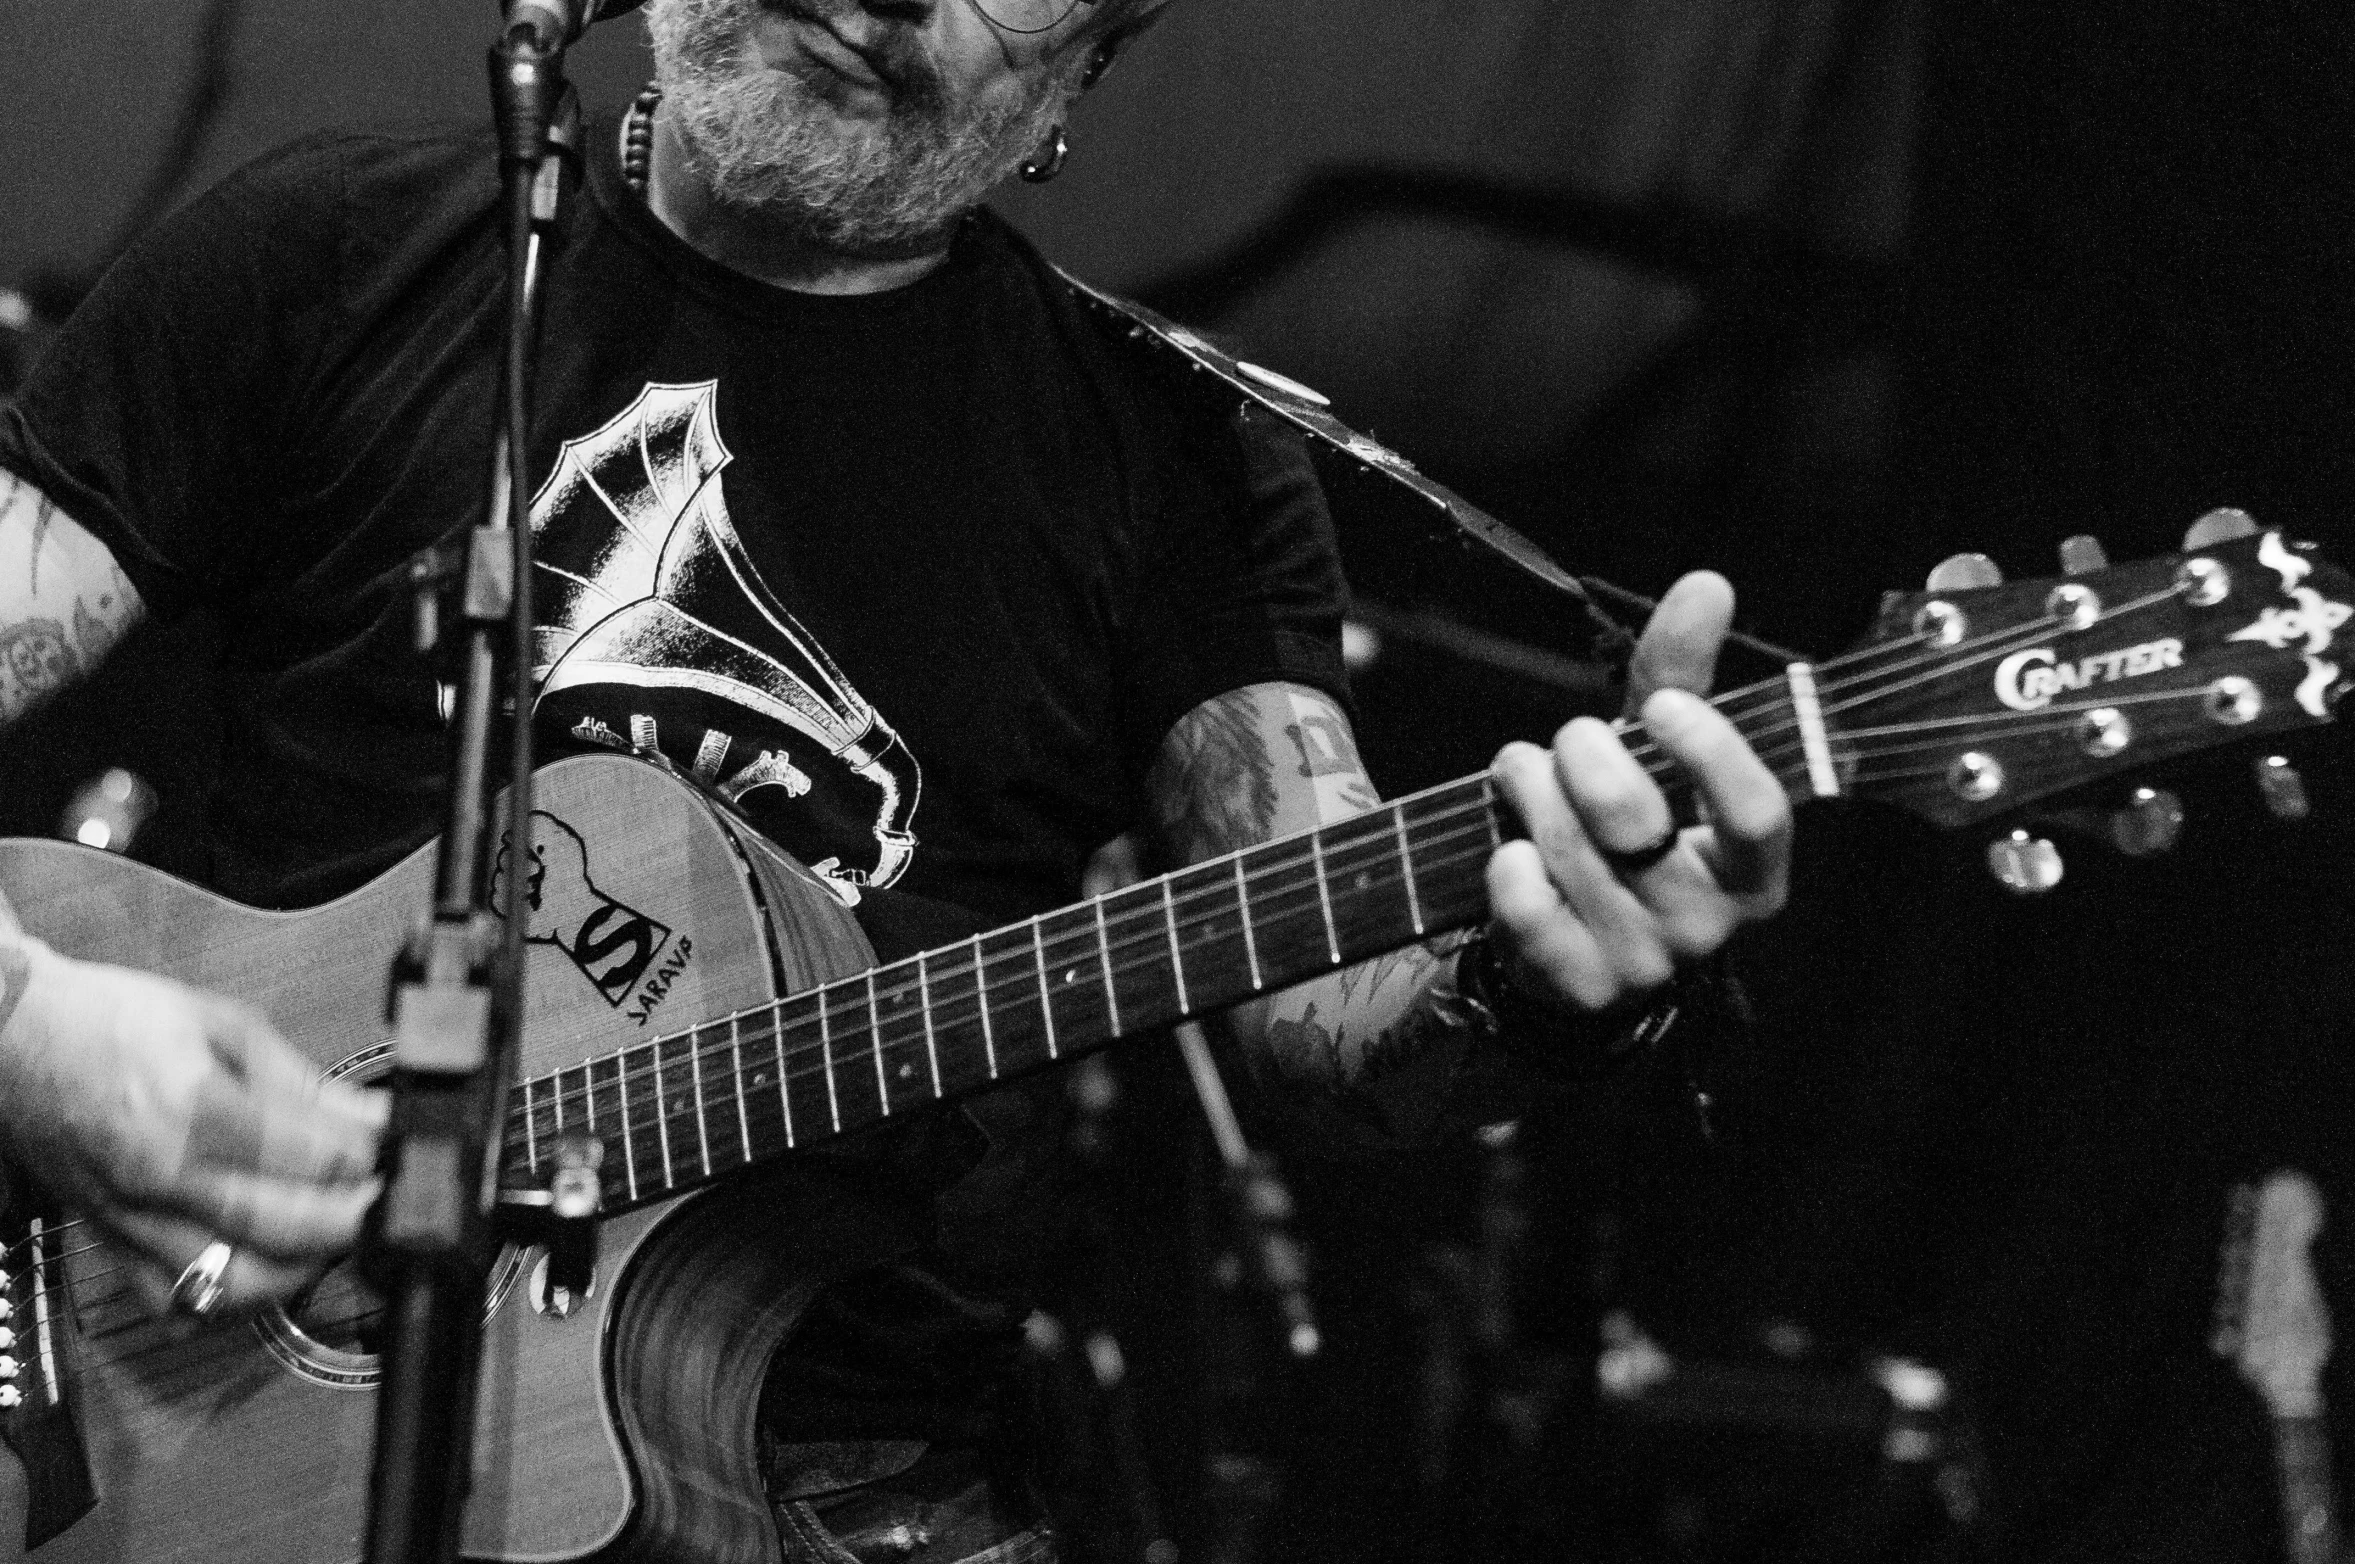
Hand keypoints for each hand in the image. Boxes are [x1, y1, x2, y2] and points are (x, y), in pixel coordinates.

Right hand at [0, 943, 384, 1314]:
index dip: (373, 1160)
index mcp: (193, 1111)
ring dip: (303, 1268)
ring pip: (238, 1284)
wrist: (13, 1040)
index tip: (401, 1153)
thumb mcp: (224, 1026)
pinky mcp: (112, 1244)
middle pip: (288, 1229)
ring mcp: (132, 1220)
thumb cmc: (107, 1022)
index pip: (316, 1160)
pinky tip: (261, 1266)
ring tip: (332, 1232)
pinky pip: (176, 1302)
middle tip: (383, 1199)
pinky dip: (227, 1297)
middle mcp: (160, 1177)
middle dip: (355, 1219)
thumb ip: (303, 1084)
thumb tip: (371, 1117)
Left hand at [1484, 571, 1790, 1013]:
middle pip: (1635, 822)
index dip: (1709, 753)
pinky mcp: (1575, 985)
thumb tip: (1708, 584)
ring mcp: (1640, 962)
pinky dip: (1507, 862)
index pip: (1757, 814)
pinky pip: (1526, 902)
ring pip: (1568, 850)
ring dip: (1530, 791)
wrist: (1568, 945)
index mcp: (1753, 869)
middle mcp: (1707, 923)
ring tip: (1525, 778)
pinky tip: (1512, 852)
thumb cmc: (1627, 832)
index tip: (1661, 704)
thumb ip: (1681, 674)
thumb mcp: (1657, 756)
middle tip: (1565, 741)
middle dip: (1582, 757)